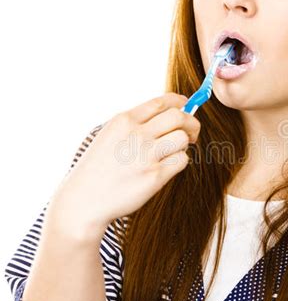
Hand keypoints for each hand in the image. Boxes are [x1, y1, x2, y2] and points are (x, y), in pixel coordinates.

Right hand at [48, 92, 200, 234]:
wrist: (85, 199)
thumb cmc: (99, 167)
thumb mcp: (110, 134)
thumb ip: (136, 123)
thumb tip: (171, 112)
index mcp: (123, 120)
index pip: (162, 101)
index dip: (179, 102)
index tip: (185, 105)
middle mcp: (136, 134)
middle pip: (178, 116)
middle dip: (190, 123)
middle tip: (190, 133)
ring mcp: (146, 155)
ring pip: (183, 138)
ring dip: (183, 144)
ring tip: (173, 152)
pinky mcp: (155, 177)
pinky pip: (181, 160)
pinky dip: (179, 162)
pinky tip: (167, 166)